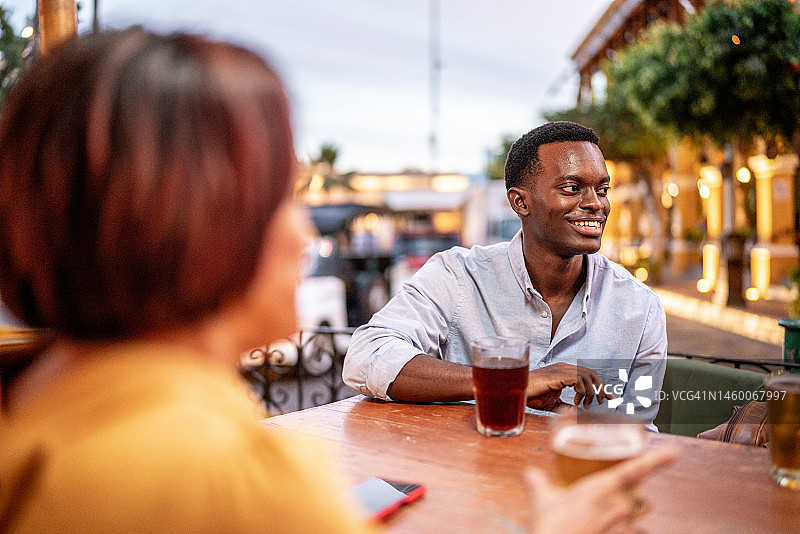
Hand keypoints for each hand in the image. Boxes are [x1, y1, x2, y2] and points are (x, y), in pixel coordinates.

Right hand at [526, 363, 610, 410]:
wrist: (516, 391)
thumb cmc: (531, 395)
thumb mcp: (554, 403)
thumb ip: (567, 406)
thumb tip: (581, 413)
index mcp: (564, 372)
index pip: (588, 374)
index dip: (601, 386)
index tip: (609, 397)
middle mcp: (564, 367)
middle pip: (592, 373)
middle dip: (600, 389)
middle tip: (600, 403)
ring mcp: (561, 369)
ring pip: (587, 376)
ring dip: (590, 392)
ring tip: (585, 405)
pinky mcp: (558, 374)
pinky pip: (578, 379)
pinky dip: (582, 391)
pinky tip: (576, 401)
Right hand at [527, 448, 679, 533]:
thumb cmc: (551, 529)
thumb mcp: (541, 503)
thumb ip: (539, 484)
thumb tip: (531, 473)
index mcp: (602, 489)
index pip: (635, 469)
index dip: (658, 460)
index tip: (675, 453)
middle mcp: (618, 507)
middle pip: (635, 498)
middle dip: (624, 501)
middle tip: (605, 505)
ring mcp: (623, 529)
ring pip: (634, 522)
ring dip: (624, 522)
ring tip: (602, 525)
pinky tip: (602, 532)